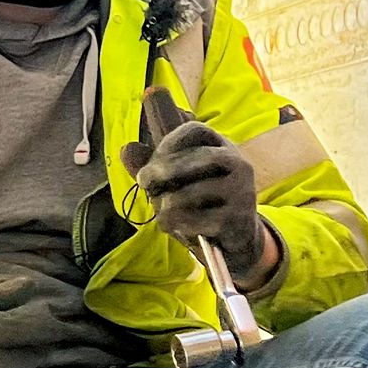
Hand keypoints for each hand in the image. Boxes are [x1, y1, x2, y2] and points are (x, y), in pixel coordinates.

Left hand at [120, 120, 275, 288]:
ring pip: (193, 192)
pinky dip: (179, 225)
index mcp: (222, 146)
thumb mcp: (179, 180)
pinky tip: (173, 228)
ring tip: (160, 215)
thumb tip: (126, 149)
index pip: (196, 130)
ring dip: (167, 205)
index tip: (151, 160)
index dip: (169, 142)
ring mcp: (241, 191)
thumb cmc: (202, 202)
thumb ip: (152, 166)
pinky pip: (198, 219)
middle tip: (142, 181)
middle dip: (163, 169)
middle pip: (198, 157)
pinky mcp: (237, 219)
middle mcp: (238, 164)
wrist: (237, 237)